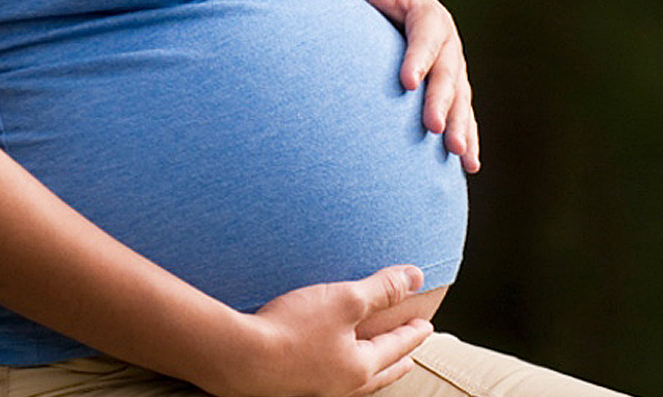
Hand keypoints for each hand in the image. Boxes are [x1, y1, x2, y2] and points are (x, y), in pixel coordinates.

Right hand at [228, 266, 432, 396]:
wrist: (237, 357)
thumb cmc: (292, 329)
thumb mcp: (345, 300)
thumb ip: (382, 289)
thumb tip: (417, 277)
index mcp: (358, 368)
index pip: (395, 347)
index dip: (412, 334)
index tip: (425, 327)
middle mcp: (339, 386)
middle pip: (378, 373)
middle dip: (396, 362)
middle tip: (410, 358)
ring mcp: (313, 391)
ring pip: (352, 381)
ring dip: (368, 370)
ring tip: (370, 363)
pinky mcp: (288, 387)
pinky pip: (325, 380)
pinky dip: (338, 371)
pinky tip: (324, 365)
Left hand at [321, 0, 479, 173]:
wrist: (391, 8)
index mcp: (427, 15)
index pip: (425, 36)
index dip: (418, 58)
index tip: (406, 83)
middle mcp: (447, 44)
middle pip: (448, 74)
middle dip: (441, 101)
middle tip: (431, 127)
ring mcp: (452, 70)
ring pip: (461, 100)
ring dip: (461, 126)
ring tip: (457, 153)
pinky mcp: (452, 92)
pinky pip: (465, 116)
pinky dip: (469, 139)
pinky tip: (469, 166)